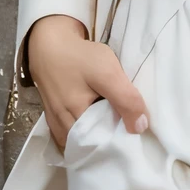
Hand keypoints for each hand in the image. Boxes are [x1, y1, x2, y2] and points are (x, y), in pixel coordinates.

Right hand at [24, 13, 148, 151]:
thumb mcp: (107, 73)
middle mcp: (62, 131)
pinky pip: (74, 133)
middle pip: (91, 145)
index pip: (102, 147)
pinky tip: (98, 118)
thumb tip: (141, 128)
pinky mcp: (54, 117)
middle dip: (109, 139)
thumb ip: (125, 99)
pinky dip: (87, 130)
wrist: (48, 42)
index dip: (120, 142)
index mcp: (74, 124)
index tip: (135, 135)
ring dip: (99, 134)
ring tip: (114, 122)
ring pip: (83, 140)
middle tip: (127, 128)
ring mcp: (56, 125)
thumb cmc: (78, 57)